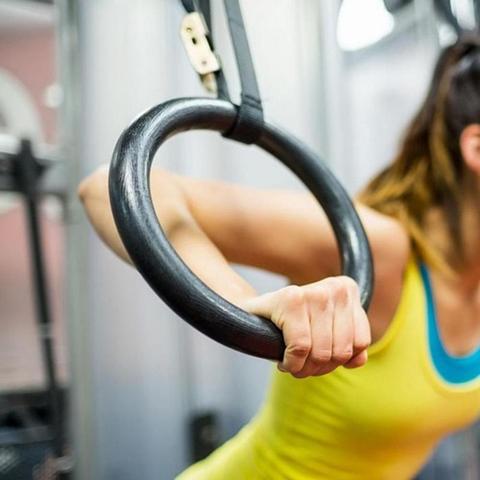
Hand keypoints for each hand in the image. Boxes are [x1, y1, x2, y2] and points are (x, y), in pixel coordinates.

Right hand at [241, 277, 370, 377]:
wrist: (249, 313)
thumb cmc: (291, 324)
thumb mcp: (326, 330)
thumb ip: (349, 343)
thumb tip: (357, 361)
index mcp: (347, 290)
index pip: (359, 342)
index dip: (339, 361)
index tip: (320, 358)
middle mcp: (334, 288)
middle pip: (341, 351)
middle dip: (320, 367)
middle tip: (303, 364)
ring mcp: (313, 292)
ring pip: (322, 353)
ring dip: (304, 368)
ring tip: (294, 362)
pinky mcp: (290, 300)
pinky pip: (300, 348)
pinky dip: (292, 363)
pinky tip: (284, 361)